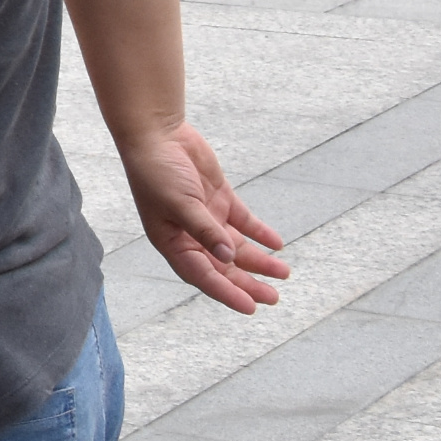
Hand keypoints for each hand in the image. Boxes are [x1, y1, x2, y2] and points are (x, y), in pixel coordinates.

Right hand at [116, 117, 288, 312]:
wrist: (156, 133)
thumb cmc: (156, 170)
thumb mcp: (180, 204)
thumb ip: (206, 231)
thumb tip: (229, 257)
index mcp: (172, 241)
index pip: (202, 275)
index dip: (226, 293)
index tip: (251, 307)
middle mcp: (189, 234)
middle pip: (223, 266)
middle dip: (247, 282)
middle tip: (273, 297)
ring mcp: (206, 216)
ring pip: (237, 247)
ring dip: (259, 261)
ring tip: (283, 273)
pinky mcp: (218, 198)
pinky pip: (244, 221)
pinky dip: (260, 233)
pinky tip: (276, 243)